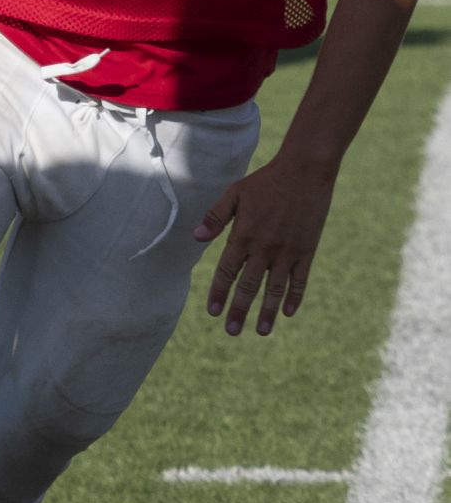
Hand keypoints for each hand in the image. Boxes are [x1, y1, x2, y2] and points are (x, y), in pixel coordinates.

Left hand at [194, 153, 336, 335]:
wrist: (305, 171)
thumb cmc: (266, 181)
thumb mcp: (235, 193)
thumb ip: (215, 216)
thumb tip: (195, 237)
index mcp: (244, 234)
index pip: (227, 271)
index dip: (219, 292)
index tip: (214, 312)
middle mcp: (265, 247)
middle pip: (249, 285)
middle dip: (240, 310)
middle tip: (232, 331)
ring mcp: (288, 250)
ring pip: (276, 288)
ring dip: (268, 311)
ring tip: (261, 331)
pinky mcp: (307, 249)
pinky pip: (300, 279)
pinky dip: (295, 296)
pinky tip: (289, 312)